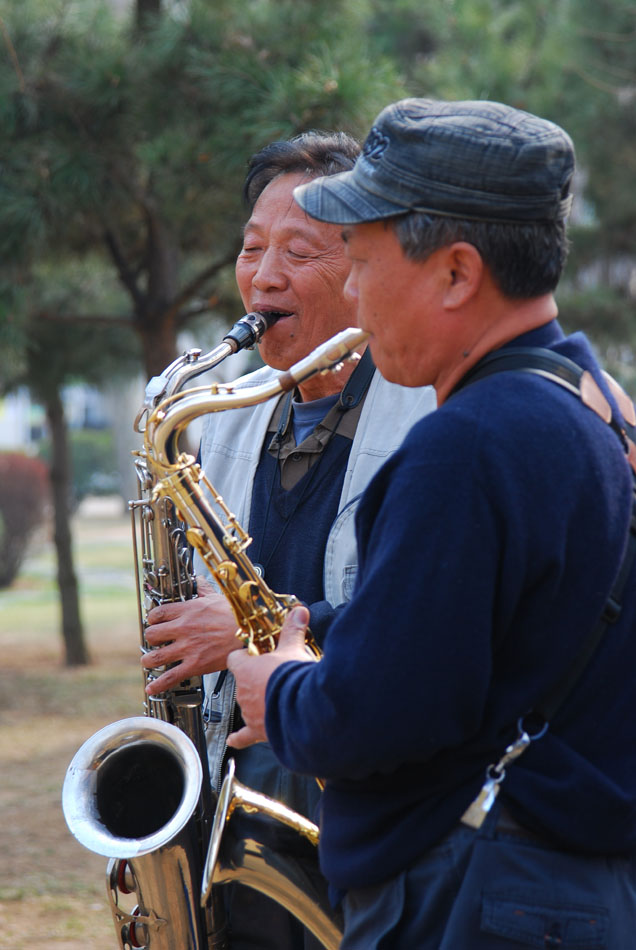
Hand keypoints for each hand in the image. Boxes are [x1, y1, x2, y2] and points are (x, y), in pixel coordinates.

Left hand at [142, 578, 240, 694]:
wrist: (251, 633)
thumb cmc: (236, 616)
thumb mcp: (217, 598)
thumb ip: (204, 590)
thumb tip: (199, 580)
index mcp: (187, 611)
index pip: (157, 613)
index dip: (152, 619)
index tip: (155, 622)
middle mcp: (183, 629)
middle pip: (152, 634)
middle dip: (151, 638)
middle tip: (155, 641)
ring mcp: (187, 648)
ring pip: (155, 657)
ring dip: (149, 660)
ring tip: (150, 661)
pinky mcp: (194, 665)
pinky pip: (170, 677)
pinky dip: (158, 684)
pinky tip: (151, 688)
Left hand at [226, 605, 315, 748]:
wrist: (303, 709)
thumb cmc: (293, 679)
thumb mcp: (294, 649)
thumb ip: (294, 630)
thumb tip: (299, 612)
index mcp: (246, 670)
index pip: (235, 658)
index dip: (244, 656)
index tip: (252, 654)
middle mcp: (243, 692)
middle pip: (242, 682)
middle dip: (255, 678)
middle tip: (272, 674)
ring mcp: (249, 712)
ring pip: (246, 704)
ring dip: (257, 701)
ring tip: (273, 698)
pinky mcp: (258, 730)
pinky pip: (244, 736)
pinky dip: (239, 738)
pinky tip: (234, 740)